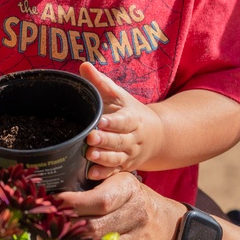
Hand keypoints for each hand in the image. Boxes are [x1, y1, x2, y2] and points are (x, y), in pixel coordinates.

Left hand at [57, 172, 185, 239]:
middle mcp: (137, 216)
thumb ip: (95, 183)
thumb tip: (57, 193)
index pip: (100, 201)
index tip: (51, 204)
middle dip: (64, 228)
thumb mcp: (120, 183)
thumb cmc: (133, 201)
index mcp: (130, 191)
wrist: (167, 228)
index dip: (72, 204)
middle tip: (43, 226)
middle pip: (93, 228)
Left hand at [79, 62, 163, 179]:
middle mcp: (133, 138)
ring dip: (104, 158)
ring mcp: (129, 154)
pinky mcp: (124, 166)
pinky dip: (104, 174)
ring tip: (90, 156)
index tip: (101, 121)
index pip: (123, 121)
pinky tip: (91, 174)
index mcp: (132, 118)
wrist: (156, 135)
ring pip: (118, 158)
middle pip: (120, 140)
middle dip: (106, 140)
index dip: (113, 122)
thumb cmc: (130, 111)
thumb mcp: (119, 96)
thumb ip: (101, 82)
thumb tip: (83, 65)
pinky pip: (114, 172)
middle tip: (91, 138)